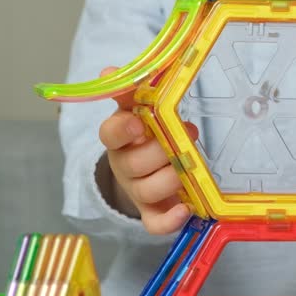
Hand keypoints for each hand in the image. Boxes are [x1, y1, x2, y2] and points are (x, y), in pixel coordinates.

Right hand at [97, 66, 194, 234]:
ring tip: (186, 168)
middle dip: (160, 153)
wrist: (149, 163)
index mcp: (119, 137)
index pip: (110, 134)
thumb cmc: (147, 131)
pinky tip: (185, 209)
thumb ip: (130, 90)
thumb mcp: (139, 107)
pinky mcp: (152, 212)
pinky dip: (169, 221)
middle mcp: (124, 166)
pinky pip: (154, 224)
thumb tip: (109, 70)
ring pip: (146, 191)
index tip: (139, 122)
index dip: (122, 129)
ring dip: (169, 179)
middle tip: (182, 139)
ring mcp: (137, 190)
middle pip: (134, 164)